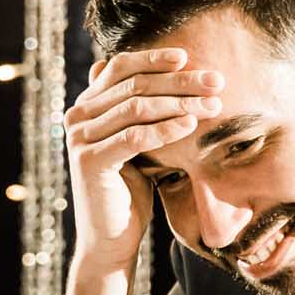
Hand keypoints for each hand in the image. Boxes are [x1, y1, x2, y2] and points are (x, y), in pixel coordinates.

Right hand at [61, 48, 223, 294]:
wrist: (111, 238)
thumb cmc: (131, 189)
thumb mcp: (141, 143)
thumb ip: (146, 111)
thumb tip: (173, 72)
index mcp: (88, 105)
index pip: (121, 67)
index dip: (154, 58)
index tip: (189, 56)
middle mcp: (78, 115)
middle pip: (134, 84)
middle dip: (180, 81)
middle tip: (216, 82)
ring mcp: (79, 137)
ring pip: (137, 107)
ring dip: (181, 103)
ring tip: (214, 105)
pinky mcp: (89, 160)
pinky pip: (134, 136)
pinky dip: (166, 128)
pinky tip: (191, 125)